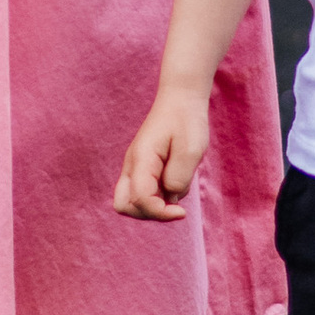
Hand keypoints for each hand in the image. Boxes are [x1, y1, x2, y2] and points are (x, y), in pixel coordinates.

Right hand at [115, 77, 211, 220]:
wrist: (181, 100)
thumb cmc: (187, 121)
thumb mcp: (192, 150)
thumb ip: (179, 178)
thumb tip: (170, 198)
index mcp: (141, 159)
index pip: (139, 200)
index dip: (160, 213)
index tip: (182, 212)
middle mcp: (132, 165)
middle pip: (123, 206)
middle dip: (148, 214)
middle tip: (173, 205)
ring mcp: (135, 167)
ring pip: (132, 202)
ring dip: (156, 204)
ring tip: (178, 183)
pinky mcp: (143, 169)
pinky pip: (144, 192)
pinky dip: (160, 195)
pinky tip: (176, 177)